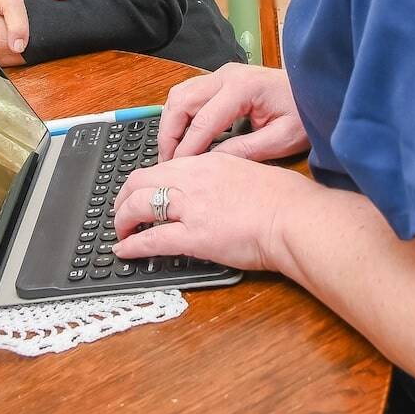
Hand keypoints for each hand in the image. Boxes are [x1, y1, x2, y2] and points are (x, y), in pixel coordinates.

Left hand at [112, 152, 315, 271]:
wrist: (295, 218)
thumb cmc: (286, 199)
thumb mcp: (251, 171)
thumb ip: (227, 176)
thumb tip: (217, 191)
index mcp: (208, 162)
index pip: (163, 166)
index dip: (144, 181)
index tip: (140, 193)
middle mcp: (194, 179)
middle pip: (140, 181)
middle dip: (123, 197)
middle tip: (120, 212)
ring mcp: (192, 207)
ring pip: (138, 206)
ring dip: (122, 220)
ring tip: (119, 232)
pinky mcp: (194, 236)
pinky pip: (152, 239)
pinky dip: (132, 245)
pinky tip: (124, 251)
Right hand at [157, 63, 305, 162]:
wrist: (319, 92)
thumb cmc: (306, 114)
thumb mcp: (282, 138)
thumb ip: (246, 150)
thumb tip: (211, 163)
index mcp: (243, 88)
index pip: (203, 121)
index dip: (187, 148)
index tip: (178, 170)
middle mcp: (227, 75)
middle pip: (181, 102)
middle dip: (169, 134)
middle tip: (167, 163)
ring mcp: (223, 74)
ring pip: (180, 94)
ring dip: (171, 123)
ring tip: (172, 152)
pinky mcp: (222, 79)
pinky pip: (189, 93)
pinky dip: (179, 115)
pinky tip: (183, 137)